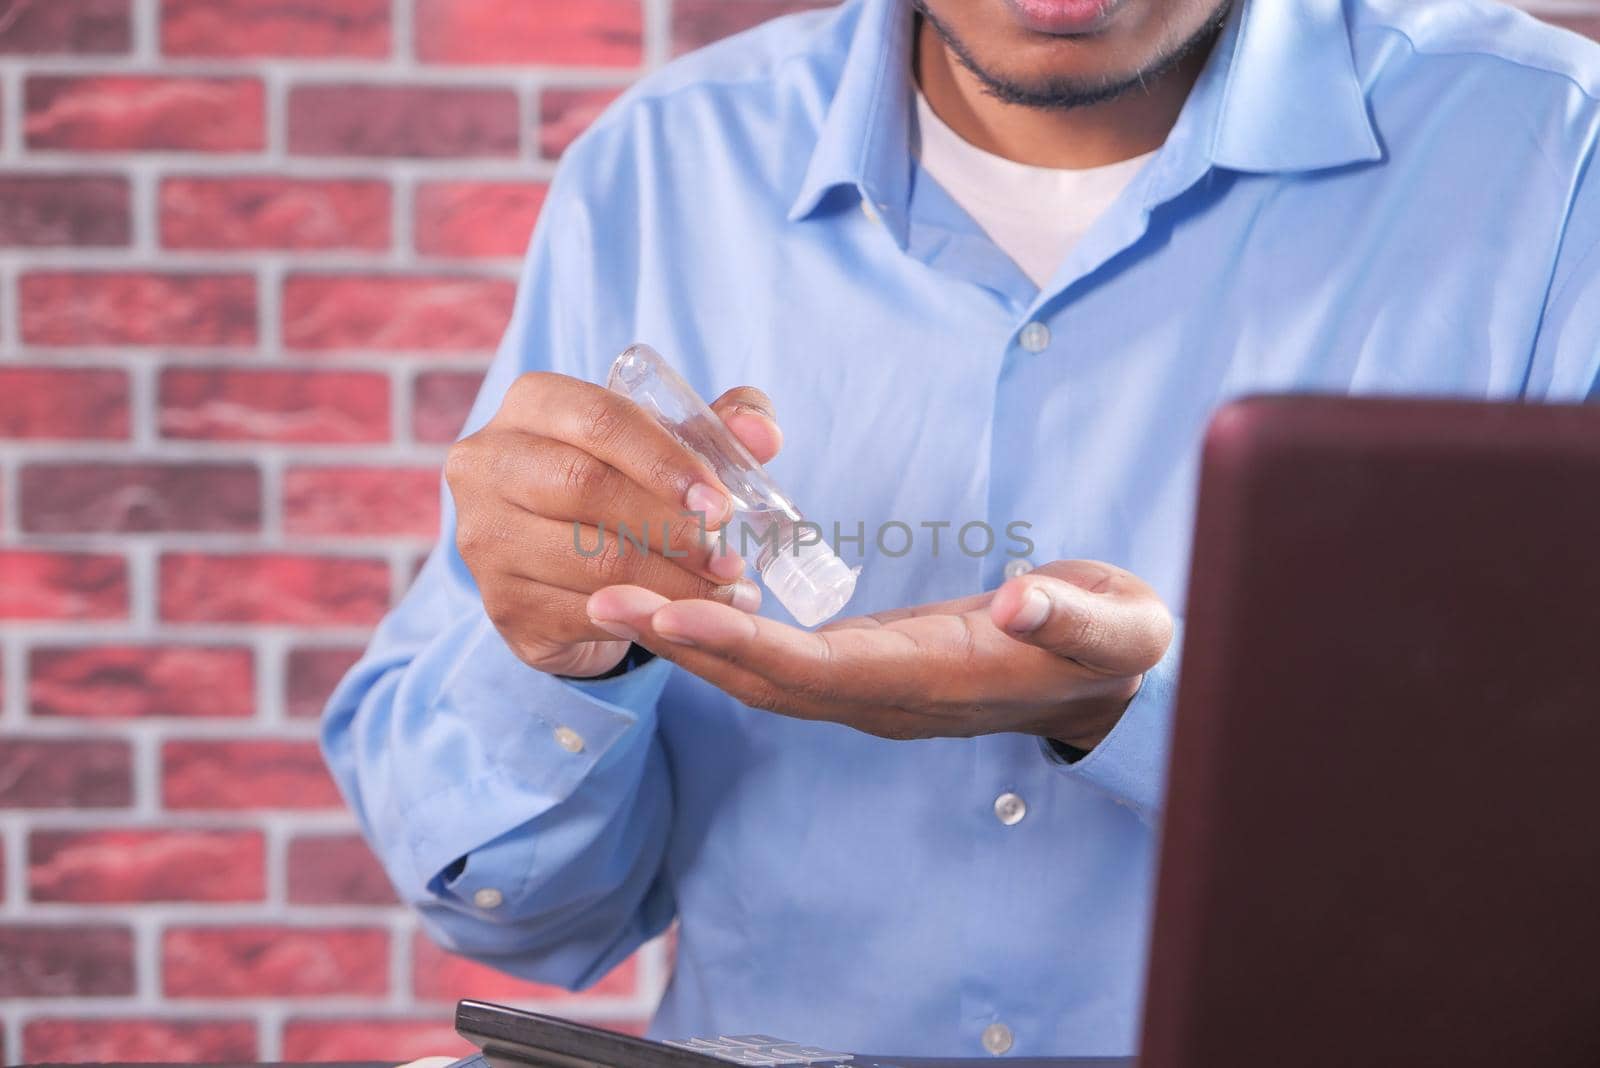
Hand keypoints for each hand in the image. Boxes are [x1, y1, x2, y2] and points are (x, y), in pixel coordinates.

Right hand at [446, 371, 780, 677]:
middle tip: (732, 558)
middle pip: (586, 488)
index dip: (666, 460)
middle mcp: (488, 464)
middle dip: (672, 527)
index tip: (721, 503)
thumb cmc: (621, 483)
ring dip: (672, 582)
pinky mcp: (504, 604)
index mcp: (532, 405)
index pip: (599, 418)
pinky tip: (694, 621)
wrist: (561, 564)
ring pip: (590, 561)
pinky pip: (585, 613)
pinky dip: (649, 619)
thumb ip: (717, 429)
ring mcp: (486, 538)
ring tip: (728, 592)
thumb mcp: (667, 446)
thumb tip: (763, 434)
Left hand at [585, 560, 1173, 747]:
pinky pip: (779, 660)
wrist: (1109, 683)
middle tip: (600, 601)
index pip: (820, 671)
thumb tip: (1020, 602)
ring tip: (615, 598)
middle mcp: (888, 696)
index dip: (744, 644)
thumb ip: (1072, 616)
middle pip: (764, 681)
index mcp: (936, 682)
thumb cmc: (1112, 646)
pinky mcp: (867, 668)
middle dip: (684, 645)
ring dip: (689, 640)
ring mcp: (872, 687)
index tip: (673, 611)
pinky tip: (682, 597)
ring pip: (762, 675)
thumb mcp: (1116, 626)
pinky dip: (724, 632)